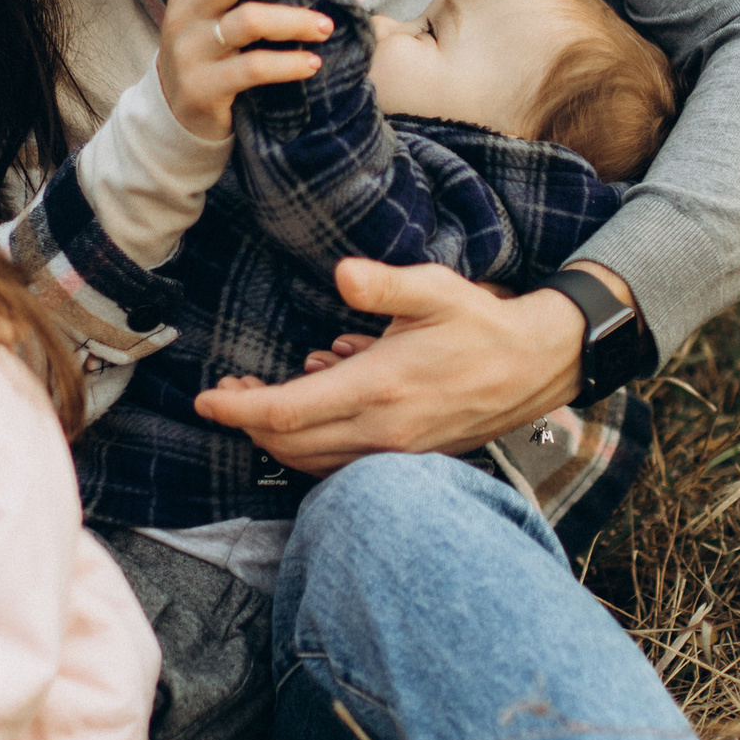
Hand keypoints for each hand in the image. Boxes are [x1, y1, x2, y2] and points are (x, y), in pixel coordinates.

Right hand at [155, 0, 332, 144]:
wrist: (177, 112)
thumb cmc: (211, 48)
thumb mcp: (212, 9)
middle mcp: (184, 11)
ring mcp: (190, 50)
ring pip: (248, 22)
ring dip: (295, 20)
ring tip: (326, 27)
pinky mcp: (203, 87)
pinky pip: (253, 69)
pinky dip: (290, 64)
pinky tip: (313, 64)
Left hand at [196, 256, 599, 466]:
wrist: (533, 368)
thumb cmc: (481, 324)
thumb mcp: (435, 289)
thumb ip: (384, 284)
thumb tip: (342, 274)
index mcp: (381, 387)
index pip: (288, 413)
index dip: (239, 409)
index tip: (206, 399)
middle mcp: (382, 430)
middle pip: (288, 444)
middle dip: (248, 421)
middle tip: (230, 389)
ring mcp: (394, 452)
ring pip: (310, 461)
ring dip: (276, 436)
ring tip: (261, 398)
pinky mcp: (404, 459)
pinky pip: (338, 465)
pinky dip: (310, 445)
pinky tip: (315, 405)